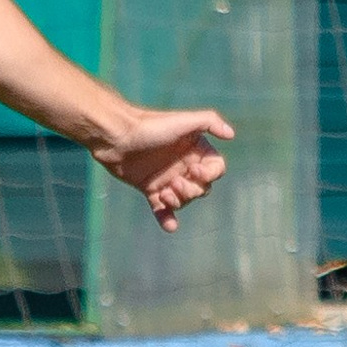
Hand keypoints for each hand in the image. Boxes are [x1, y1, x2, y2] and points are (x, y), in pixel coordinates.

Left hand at [95, 108, 234, 231]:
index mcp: (195, 150)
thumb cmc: (150, 126)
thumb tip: (231, 134)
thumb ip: (209, 121)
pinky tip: (170, 226)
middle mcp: (183, 165)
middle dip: (192, 190)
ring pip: (185, 200)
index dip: (209, 174)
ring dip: (179, 202)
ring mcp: (167, 178)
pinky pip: (163, 210)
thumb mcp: (183, 120)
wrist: (115, 136)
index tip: (193, 170)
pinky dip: (167, 219)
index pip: (216, 169)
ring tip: (163, 194)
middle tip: (174, 184)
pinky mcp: (150, 189)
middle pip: (202, 188)